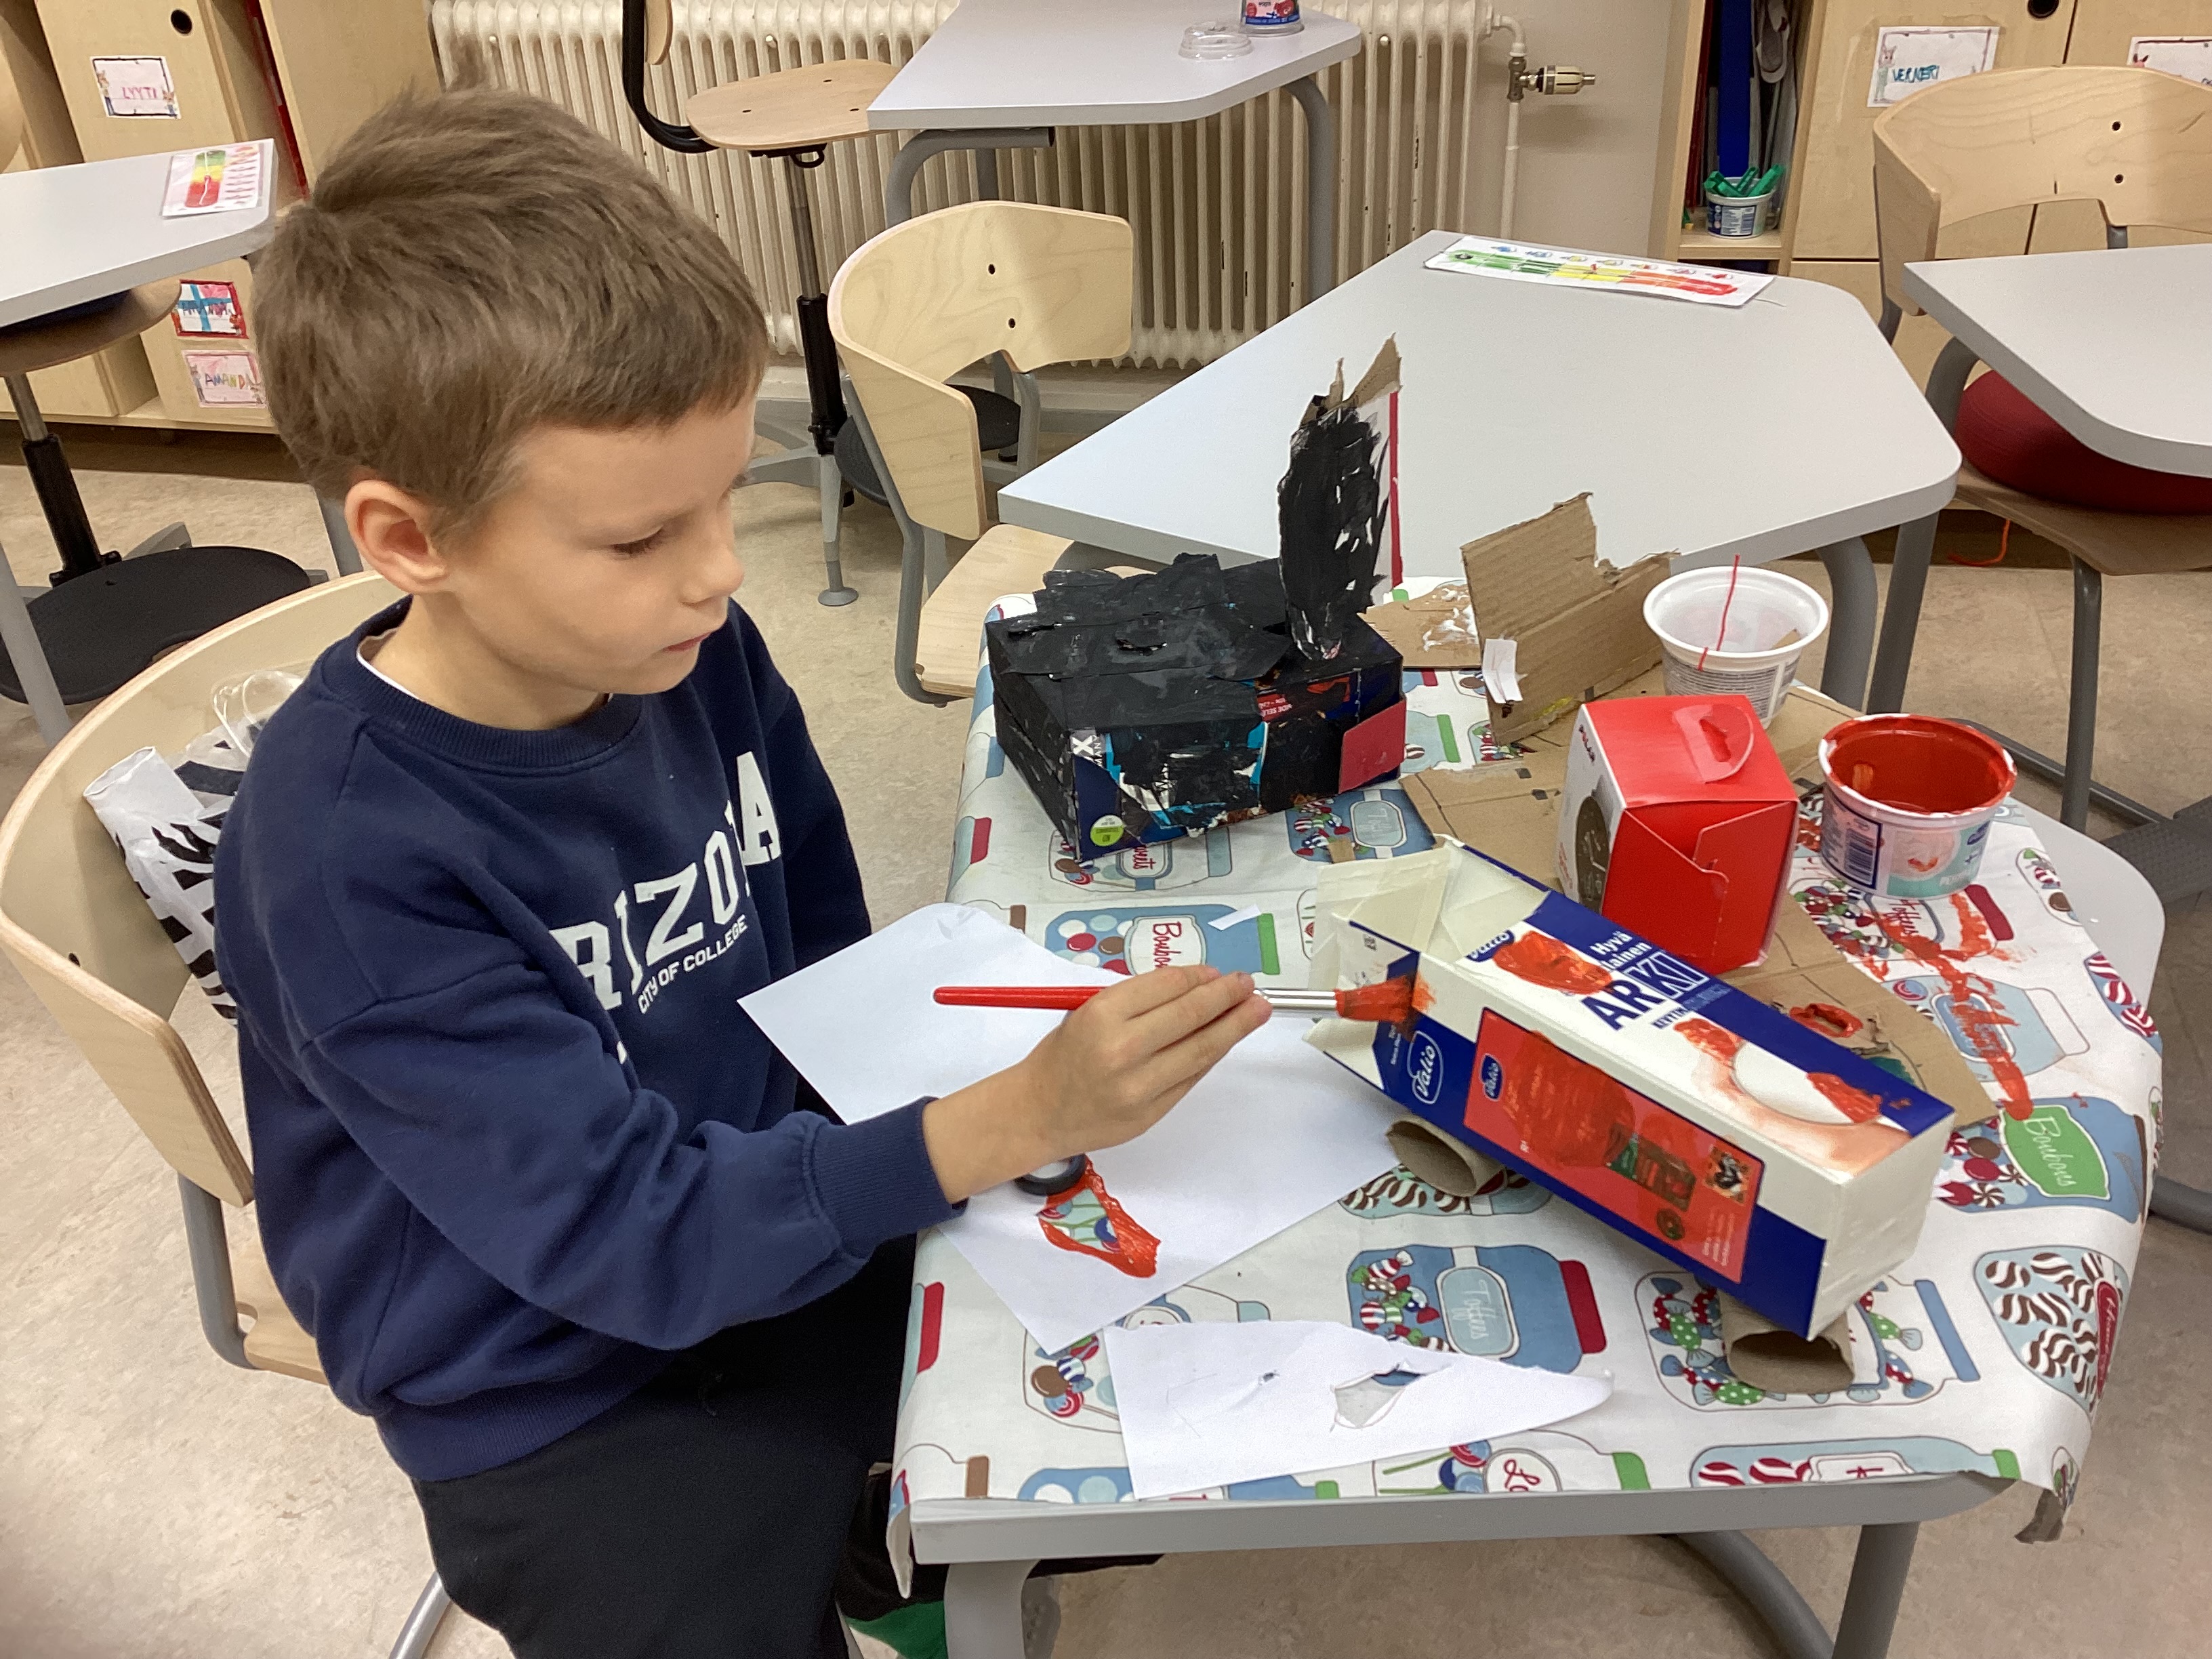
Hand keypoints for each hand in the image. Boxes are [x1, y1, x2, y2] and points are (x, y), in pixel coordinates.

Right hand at [921, 966, 1270, 1202]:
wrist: (1038, 1112)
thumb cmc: (1061, 1055)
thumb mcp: (1088, 1012)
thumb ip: (1137, 1001)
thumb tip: (1196, 986)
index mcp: (1102, 1014)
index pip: (1167, 986)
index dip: (1199, 977)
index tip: (1217, 972)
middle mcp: (1123, 1049)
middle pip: (1190, 1015)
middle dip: (1227, 996)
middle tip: (1249, 984)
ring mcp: (1140, 1086)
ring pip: (1200, 1050)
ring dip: (1234, 1027)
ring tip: (1257, 1010)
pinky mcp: (1151, 1114)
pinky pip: (1191, 1079)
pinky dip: (1211, 1056)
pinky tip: (1225, 1041)